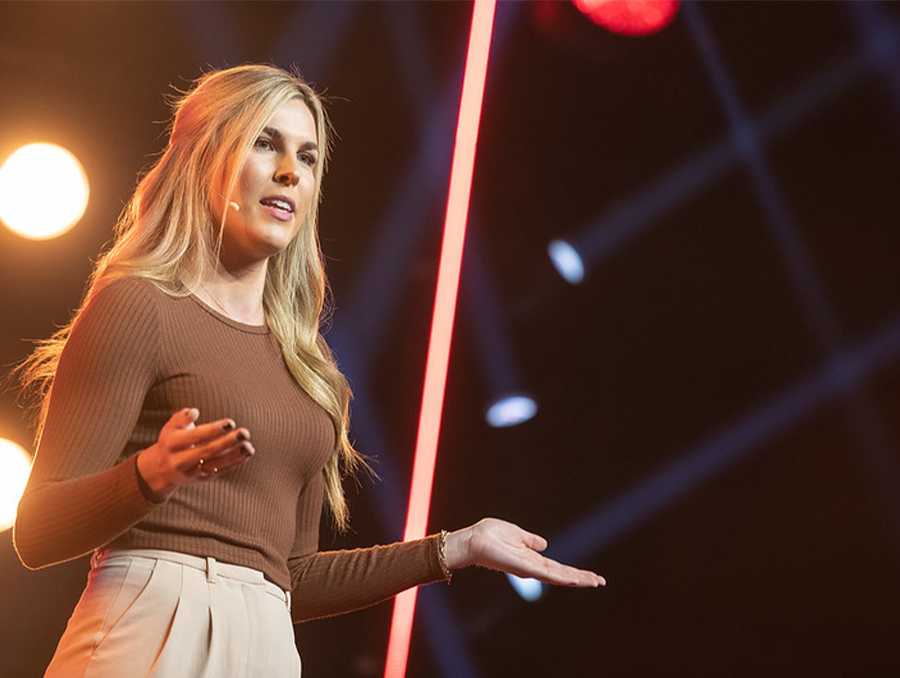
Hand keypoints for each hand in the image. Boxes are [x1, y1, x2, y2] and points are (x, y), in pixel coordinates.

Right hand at [136, 408, 254, 500]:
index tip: (231, 423)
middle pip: (207, 451)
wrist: (161, 469)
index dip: (213, 430)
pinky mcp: (201, 479)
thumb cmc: (171, 440)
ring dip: (234, 456)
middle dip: (227, 442)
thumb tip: (194, 412)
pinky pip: (220, 472)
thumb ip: (182, 417)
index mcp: (172, 444)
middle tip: (245, 433)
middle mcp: (180, 460)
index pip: (195, 436)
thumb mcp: (171, 426)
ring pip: (215, 465)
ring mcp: (191, 472)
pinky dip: (234, 463)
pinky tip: (246, 454)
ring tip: (249, 446)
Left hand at [442, 518, 604, 587]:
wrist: (473, 541)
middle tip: (601, 581)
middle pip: (562, 574)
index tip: (591, 575)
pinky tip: (577, 579)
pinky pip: (548, 574)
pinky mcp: (525, 568)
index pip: (557, 567)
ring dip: (578, 579)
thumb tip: (543, 544)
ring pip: (559, 576)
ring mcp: (529, 569)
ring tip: (596, 581)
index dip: (574, 571)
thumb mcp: (515, 534)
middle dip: (582, 578)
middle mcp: (532, 567)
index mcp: (530, 558)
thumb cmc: (489, 536)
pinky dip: (564, 577)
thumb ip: (530, 541)